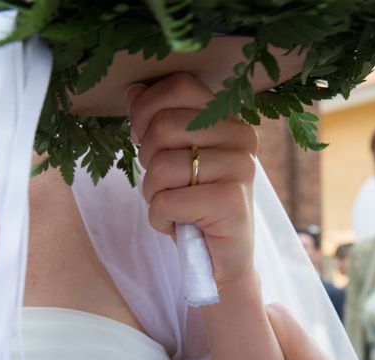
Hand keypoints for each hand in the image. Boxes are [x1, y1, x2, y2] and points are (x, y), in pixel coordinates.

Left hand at [125, 73, 257, 286]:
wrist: (222, 259)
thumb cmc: (194, 205)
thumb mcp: (174, 158)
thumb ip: (158, 123)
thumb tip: (133, 90)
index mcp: (227, 119)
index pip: (180, 86)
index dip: (147, 108)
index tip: (143, 138)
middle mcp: (240, 137)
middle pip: (164, 127)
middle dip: (146, 162)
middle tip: (164, 185)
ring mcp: (240, 168)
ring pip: (161, 167)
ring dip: (153, 195)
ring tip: (172, 208)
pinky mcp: (231, 202)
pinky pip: (167, 202)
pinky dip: (160, 220)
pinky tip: (178, 226)